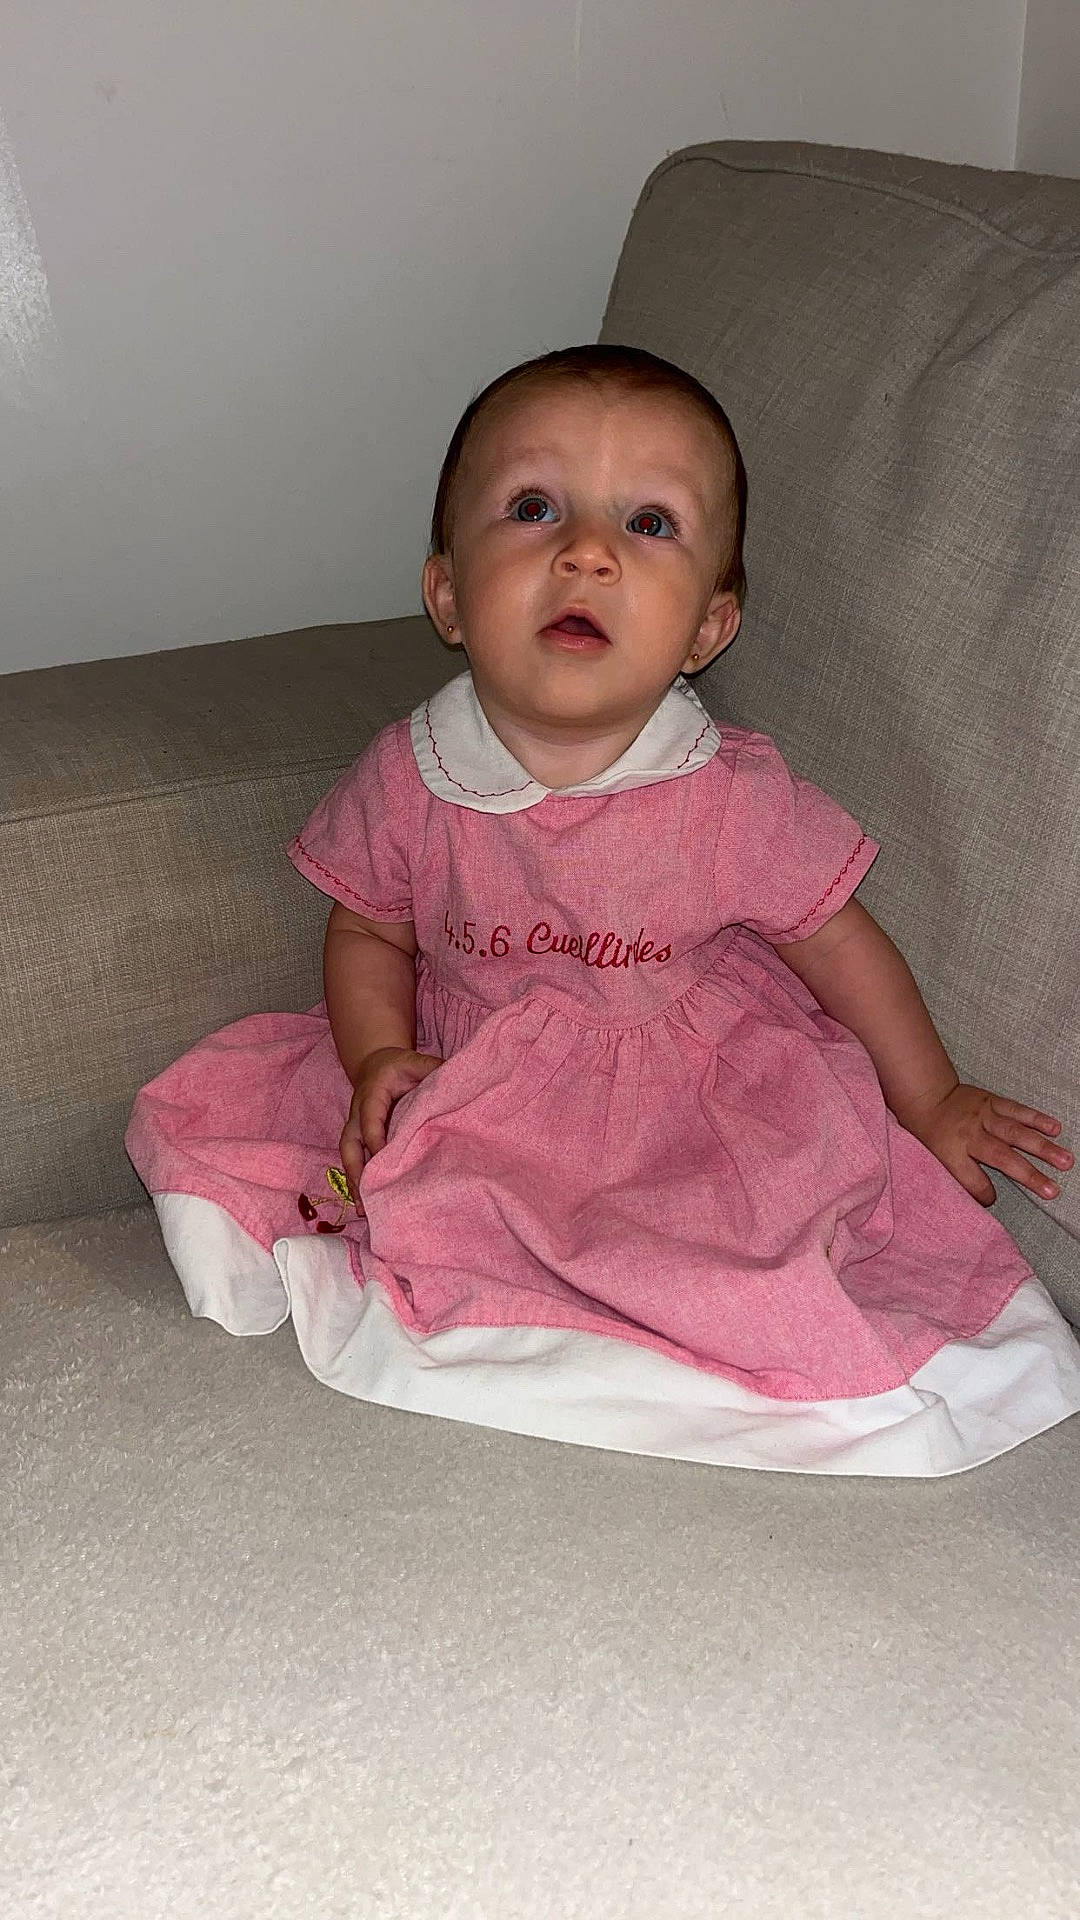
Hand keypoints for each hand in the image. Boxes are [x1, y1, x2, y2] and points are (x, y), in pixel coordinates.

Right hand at [339, 1046, 442, 1200]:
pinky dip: (357, 1182)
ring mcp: (355, 1128)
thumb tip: (458, 1079)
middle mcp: (358, 1115)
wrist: (375, 1064)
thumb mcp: (416, 1062)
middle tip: (367, 1194)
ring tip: (362, 1209)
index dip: (376, 1138)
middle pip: (350, 1144)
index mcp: (372, 1096)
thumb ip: (434, 1069)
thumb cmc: (399, 1066)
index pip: (370, 1119)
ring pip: (349, 1157)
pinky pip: (354, 1161)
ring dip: (354, 1182)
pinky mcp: (358, 1139)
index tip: (385, 1158)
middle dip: (356, 1170)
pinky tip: (364, 1204)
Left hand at [904, 1082, 1073, 1206]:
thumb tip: (986, 1199)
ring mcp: (984, 1117)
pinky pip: (1018, 1110)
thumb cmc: (931, 1132)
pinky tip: (1056, 1128)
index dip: (983, 1191)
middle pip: (1002, 1157)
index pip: (970, 1178)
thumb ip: (959, 1177)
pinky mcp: (993, 1102)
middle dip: (1029, 1175)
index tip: (992, 1199)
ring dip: (1043, 1148)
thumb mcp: (934, 1158)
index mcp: (952, 1151)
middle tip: (1052, 1191)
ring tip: (1065, 1161)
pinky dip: (1038, 1119)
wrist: (927, 1096)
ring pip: (1017, 1133)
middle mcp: (971, 1134)